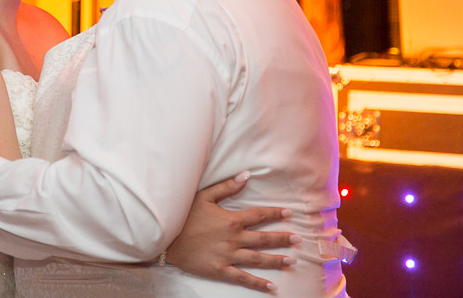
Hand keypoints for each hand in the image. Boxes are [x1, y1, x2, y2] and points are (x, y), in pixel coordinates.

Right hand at [165, 171, 299, 293]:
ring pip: (258, 258)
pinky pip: (242, 278)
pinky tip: (271, 287)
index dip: (275, 213)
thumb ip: (227, 187)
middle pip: (264, 238)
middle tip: (297, 239)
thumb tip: (247, 175)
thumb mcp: (204, 196)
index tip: (289, 213)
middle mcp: (234, 238)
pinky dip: (258, 284)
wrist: (165, 236)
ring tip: (291, 261)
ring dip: (276, 259)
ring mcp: (228, 256)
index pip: (259, 215)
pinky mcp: (220, 270)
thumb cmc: (184, 214)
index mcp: (231, 219)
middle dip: (282, 238)